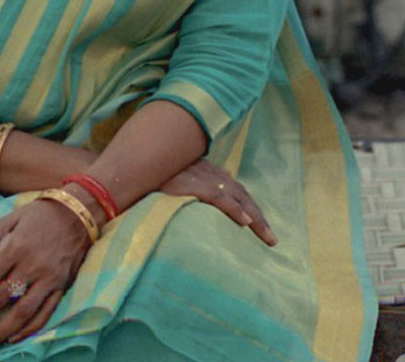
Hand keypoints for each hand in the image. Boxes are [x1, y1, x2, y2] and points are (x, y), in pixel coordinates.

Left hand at [0, 198, 90, 353]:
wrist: (75, 214)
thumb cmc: (35, 217)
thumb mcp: (6, 221)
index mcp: (14, 247)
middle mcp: (31, 266)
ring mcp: (48, 279)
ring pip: (22, 313)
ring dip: (0, 333)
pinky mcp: (61, 288)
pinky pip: (45, 314)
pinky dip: (28, 330)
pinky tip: (12, 339)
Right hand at [160, 158, 276, 245]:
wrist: (133, 164)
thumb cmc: (150, 173)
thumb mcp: (176, 178)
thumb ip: (195, 183)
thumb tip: (218, 183)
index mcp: (206, 172)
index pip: (235, 191)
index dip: (248, 207)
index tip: (258, 224)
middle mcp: (209, 173)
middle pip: (242, 196)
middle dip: (259, 217)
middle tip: (272, 240)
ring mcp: (203, 178)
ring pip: (237, 198)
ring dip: (255, 218)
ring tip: (268, 237)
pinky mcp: (194, 184)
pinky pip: (219, 198)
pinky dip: (234, 209)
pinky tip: (244, 223)